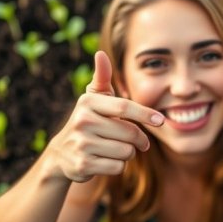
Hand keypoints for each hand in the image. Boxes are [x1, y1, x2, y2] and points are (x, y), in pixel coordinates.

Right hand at [45, 51, 164, 182]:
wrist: (61, 154)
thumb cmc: (88, 121)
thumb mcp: (93, 100)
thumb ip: (102, 78)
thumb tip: (101, 54)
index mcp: (88, 102)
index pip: (124, 107)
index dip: (145, 114)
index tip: (161, 120)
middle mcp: (82, 121)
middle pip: (130, 133)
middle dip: (139, 140)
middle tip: (138, 142)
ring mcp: (81, 144)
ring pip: (126, 152)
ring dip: (127, 153)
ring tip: (113, 149)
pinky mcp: (82, 165)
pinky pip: (118, 167)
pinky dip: (118, 166)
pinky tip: (104, 161)